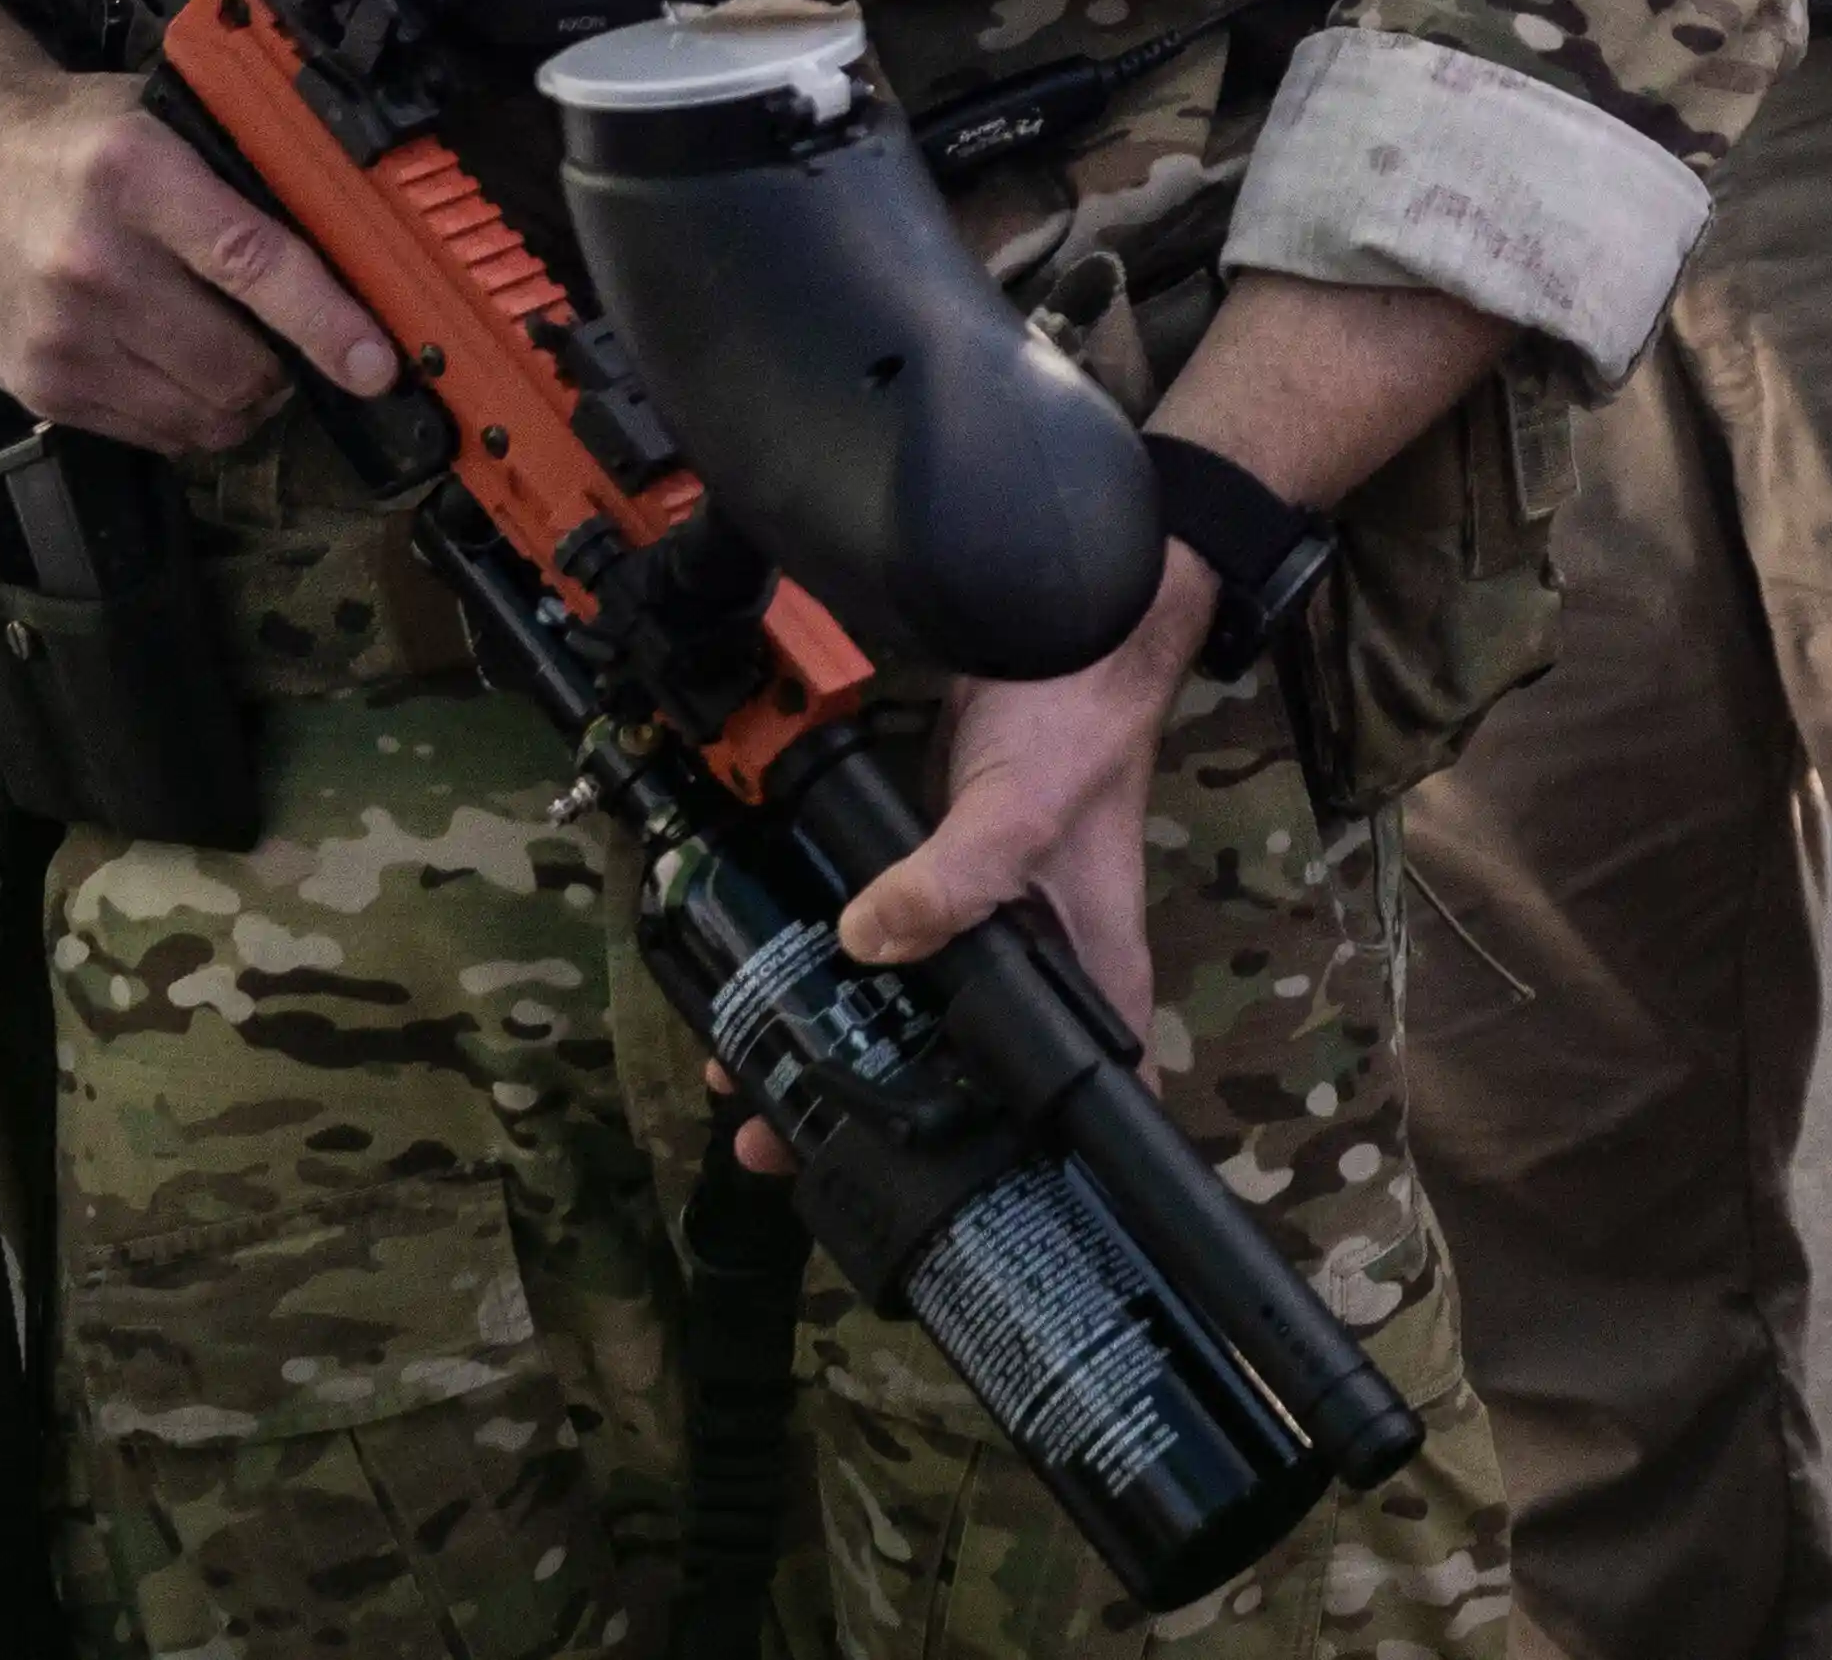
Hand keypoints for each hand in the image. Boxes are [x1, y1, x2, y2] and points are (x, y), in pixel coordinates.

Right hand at [0, 0, 399, 453]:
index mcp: (135, 176)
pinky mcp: (38, 385)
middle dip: (287, 364)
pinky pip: (153, 433)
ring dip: (240, 397)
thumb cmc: (72, 140)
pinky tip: (172, 362)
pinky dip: (186, 413)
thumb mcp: (160, 120)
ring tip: (231, 349)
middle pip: (236, 364)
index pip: (252, 262)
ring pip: (202, 414)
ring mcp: (58, 335)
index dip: (326, 323)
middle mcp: (91, 261)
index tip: (376, 366)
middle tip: (291, 338)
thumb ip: (243, 173)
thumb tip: (355, 238)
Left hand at [729, 549, 1223, 1168]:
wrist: (1065, 622)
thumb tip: (867, 940)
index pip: (1064, 1114)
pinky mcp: (938, 884)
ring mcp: (988, 931)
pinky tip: (767, 986)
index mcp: (1085, 982)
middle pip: (958, 1078)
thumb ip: (949, 881)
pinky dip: (825, 975)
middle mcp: (1041, 973)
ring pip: (907, 1020)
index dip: (1005, 1176)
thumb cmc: (1079, 726)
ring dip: (831, 1046)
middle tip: (777, 1144)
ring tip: (746, 1075)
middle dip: (866, 1115)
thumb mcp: (1019, 811)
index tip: (918, 1208)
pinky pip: (878, 951)